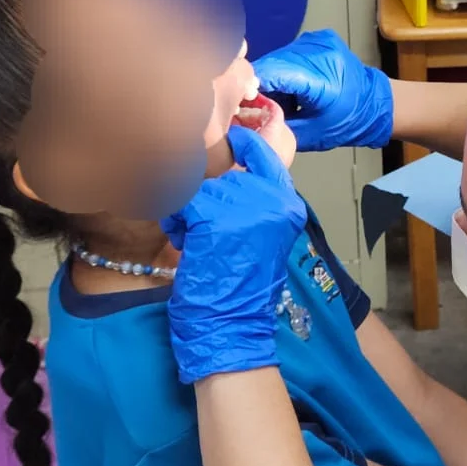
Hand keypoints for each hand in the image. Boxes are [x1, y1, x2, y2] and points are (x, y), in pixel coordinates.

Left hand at [163, 127, 306, 384]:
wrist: (233, 325)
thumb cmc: (244, 288)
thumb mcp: (264, 237)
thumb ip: (257, 205)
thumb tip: (230, 178)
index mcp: (288, 206)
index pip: (268, 160)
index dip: (248, 147)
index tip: (233, 140)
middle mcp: (271, 200)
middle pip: (228, 177)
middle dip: (211, 198)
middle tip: (207, 230)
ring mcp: (243, 206)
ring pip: (202, 190)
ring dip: (191, 211)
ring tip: (197, 240)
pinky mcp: (213, 218)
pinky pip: (184, 205)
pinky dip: (178, 223)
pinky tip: (185, 243)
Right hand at [252, 29, 392, 151]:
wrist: (375, 103)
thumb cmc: (346, 123)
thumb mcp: (309, 134)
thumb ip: (277, 122)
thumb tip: (244, 115)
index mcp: (319, 78)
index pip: (271, 72)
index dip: (249, 86)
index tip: (236, 100)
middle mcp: (318, 52)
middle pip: (271, 63)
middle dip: (257, 83)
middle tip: (252, 104)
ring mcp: (319, 42)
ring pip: (277, 57)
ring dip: (270, 76)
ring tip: (276, 97)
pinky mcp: (318, 39)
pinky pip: (288, 54)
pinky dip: (283, 69)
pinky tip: (288, 86)